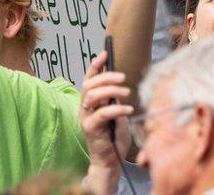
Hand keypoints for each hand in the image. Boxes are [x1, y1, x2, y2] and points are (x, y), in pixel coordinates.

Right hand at [80, 51, 133, 173]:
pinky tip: (128, 110)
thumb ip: (115, 97)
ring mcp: (86, 118)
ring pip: (93, 96)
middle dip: (106, 77)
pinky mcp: (91, 128)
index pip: (89, 79)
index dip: (95, 65)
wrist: (112, 160)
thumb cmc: (115, 135)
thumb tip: (121, 80)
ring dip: (111, 90)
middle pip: (90, 85)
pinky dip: (116, 109)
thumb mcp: (118, 111)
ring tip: (127, 93)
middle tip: (123, 78)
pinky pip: (102, 113)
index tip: (105, 53)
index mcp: (91, 101)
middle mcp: (85, 107)